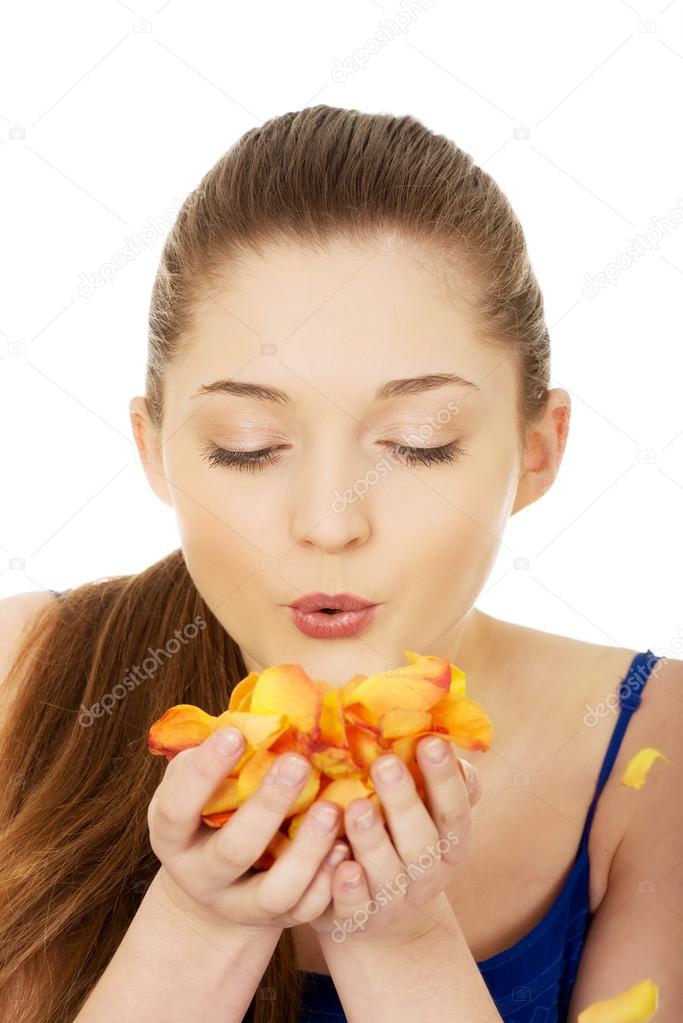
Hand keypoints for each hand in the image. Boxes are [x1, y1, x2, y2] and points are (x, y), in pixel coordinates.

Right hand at [147, 726, 351, 935]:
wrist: (214, 885)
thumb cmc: (208, 810)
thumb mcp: (196, 785)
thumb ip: (214, 756)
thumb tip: (253, 715)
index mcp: (171, 836)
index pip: (178, 807)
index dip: (204, 772)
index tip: (236, 733)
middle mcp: (201, 876)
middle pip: (233, 850)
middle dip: (267, 806)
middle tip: (298, 763)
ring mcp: (238, 905)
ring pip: (274, 891)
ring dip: (307, 851)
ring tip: (332, 809)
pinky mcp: (276, 920)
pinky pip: (305, 910)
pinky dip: (328, 882)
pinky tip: (346, 850)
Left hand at [307, 736, 480, 948]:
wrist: (383, 920)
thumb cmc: (402, 841)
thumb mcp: (428, 814)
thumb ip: (435, 778)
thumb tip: (438, 728)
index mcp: (450, 842)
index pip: (454, 809)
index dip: (445, 778)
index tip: (431, 741)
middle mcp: (428, 874)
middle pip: (422, 840)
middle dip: (405, 801)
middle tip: (385, 763)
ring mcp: (393, 901)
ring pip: (387, 874)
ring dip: (372, 841)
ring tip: (355, 808)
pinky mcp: (358, 920)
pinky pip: (355, 908)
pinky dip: (347, 889)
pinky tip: (338, 864)